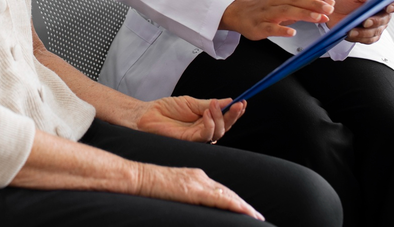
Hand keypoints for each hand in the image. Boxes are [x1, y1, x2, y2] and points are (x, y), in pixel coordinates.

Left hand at [134, 96, 245, 142]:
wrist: (148, 114)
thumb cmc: (167, 109)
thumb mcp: (191, 102)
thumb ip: (209, 104)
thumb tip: (228, 100)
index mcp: (206, 121)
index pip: (225, 119)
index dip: (235, 112)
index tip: (243, 101)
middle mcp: (204, 131)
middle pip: (225, 127)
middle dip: (233, 116)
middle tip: (238, 104)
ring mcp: (197, 138)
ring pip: (218, 132)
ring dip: (220, 117)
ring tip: (214, 104)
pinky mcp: (189, 142)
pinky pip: (205, 136)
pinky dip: (209, 124)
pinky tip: (207, 114)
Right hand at [134, 163, 263, 218]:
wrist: (135, 177)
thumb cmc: (147, 186)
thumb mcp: (171, 190)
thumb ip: (184, 195)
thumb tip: (190, 206)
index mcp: (194, 176)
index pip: (220, 190)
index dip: (235, 200)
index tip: (246, 210)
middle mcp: (199, 176)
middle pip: (227, 192)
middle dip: (243, 204)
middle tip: (258, 216)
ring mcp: (197, 181)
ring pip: (227, 195)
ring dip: (244, 207)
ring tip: (257, 217)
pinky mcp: (193, 189)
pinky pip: (219, 198)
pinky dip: (234, 205)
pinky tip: (245, 212)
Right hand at [219, 0, 334, 39]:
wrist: (239, 13)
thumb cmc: (264, 9)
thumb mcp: (282, 2)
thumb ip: (300, 6)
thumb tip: (322, 11)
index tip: (330, 2)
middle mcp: (274, 1)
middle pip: (296, 0)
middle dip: (314, 4)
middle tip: (329, 10)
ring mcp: (266, 14)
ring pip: (285, 11)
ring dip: (303, 14)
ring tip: (317, 18)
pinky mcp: (258, 26)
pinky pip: (270, 28)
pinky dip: (281, 30)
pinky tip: (292, 33)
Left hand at [327, 0, 393, 43]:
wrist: (331, 10)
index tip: (388, 7)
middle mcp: (381, 12)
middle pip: (386, 19)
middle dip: (376, 21)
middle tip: (365, 21)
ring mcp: (375, 25)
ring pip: (377, 31)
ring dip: (365, 31)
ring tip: (353, 29)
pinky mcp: (367, 35)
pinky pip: (369, 39)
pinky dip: (360, 37)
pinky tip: (351, 33)